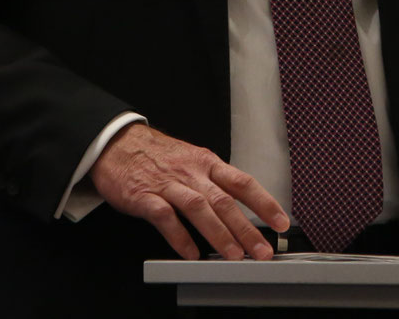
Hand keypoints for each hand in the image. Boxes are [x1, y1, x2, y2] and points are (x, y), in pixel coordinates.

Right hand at [89, 122, 289, 260]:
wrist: (117, 143)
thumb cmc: (157, 155)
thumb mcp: (191, 160)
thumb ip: (213, 182)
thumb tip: (241, 209)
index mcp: (206, 163)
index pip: (242, 182)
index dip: (264, 202)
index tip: (281, 221)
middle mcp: (191, 173)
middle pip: (224, 200)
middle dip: (246, 228)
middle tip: (262, 250)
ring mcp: (167, 184)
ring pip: (198, 208)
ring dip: (218, 234)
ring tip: (233, 255)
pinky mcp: (144, 196)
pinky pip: (164, 217)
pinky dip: (179, 236)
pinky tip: (190, 252)